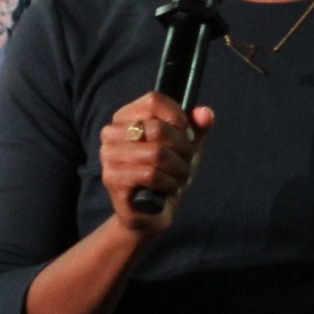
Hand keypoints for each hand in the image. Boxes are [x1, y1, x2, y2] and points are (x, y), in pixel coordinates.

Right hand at [99, 92, 215, 233]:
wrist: (151, 213)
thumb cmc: (167, 173)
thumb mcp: (186, 145)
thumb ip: (197, 126)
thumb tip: (205, 114)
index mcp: (125, 117)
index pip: (154, 100)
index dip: (178, 116)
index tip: (186, 133)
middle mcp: (111, 132)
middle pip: (158, 128)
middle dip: (183, 149)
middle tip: (186, 162)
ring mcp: (108, 155)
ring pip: (157, 153)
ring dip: (178, 169)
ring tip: (178, 178)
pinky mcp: (112, 178)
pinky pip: (150, 175)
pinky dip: (168, 184)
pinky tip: (167, 189)